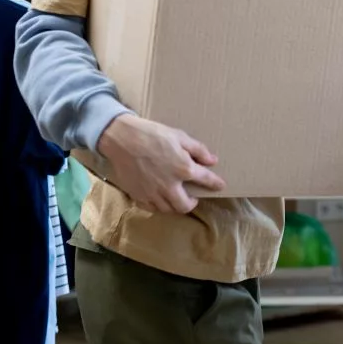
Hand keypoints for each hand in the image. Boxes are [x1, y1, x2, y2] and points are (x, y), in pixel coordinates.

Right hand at [96, 114, 225, 213]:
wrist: (121, 139)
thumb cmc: (151, 134)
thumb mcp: (179, 136)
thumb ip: (198, 150)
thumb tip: (212, 160)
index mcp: (183, 169)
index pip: (206, 180)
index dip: (215, 184)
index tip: (220, 186)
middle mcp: (170, 186)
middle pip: (185, 206)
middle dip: (192, 203)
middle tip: (193, 197)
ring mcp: (153, 193)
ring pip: (168, 209)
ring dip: (175, 206)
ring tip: (177, 198)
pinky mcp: (138, 195)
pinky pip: (152, 208)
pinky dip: (158, 206)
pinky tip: (160, 198)